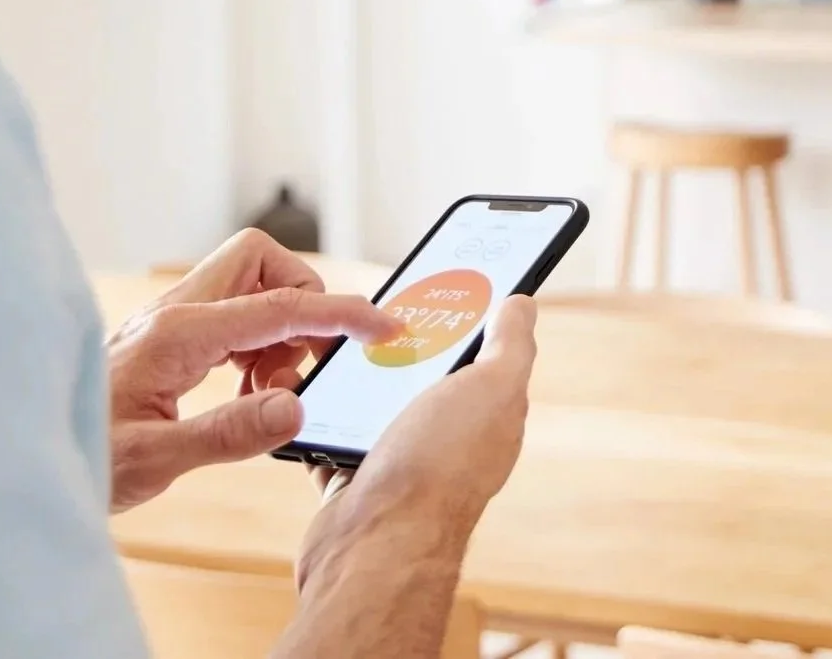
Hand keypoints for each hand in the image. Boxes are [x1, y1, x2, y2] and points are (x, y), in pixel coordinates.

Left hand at [104, 229, 402, 512]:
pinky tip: (245, 392)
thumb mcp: (155, 462)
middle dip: (303, 298)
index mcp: (179, 334)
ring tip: (270, 390)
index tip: (387, 327)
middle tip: (308, 359)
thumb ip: (228, 434)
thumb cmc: (81, 461)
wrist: (18, 462)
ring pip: (248, 286)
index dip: (343, 313)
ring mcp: (169, 324)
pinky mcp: (166, 341)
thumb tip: (295, 404)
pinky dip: (256, 346)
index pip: (281, 305)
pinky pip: (231, 317)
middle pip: (261, 261)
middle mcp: (175, 315)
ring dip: (279, 328)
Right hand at [297, 295, 539, 599]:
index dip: (466, 321)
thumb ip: (511, 345)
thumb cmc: (439, 467)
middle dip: (403, 346)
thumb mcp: (492, 387)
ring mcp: (399, 466)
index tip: (441, 285)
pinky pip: (334, 442)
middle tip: (377, 309)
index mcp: (488, 417)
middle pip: (423, 378)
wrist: (376, 546)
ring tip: (337, 343)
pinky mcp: (353, 485)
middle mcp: (447, 443)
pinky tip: (309, 396)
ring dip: (357, 381)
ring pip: (375, 407)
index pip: (483, 359)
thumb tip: (522, 303)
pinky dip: (320, 422)